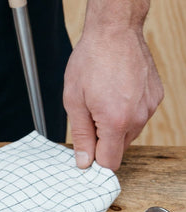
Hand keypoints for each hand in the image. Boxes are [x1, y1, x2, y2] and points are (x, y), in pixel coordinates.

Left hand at [63, 6, 162, 170]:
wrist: (115, 30)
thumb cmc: (91, 60)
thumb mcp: (74, 101)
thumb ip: (81, 136)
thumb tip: (84, 162)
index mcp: (115, 121)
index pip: (109, 163)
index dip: (95, 162)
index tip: (86, 155)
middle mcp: (137, 118)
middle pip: (118, 150)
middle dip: (103, 143)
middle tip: (90, 118)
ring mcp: (149, 107)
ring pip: (129, 134)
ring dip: (114, 127)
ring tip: (103, 102)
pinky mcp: (155, 98)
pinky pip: (138, 117)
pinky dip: (126, 113)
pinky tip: (116, 95)